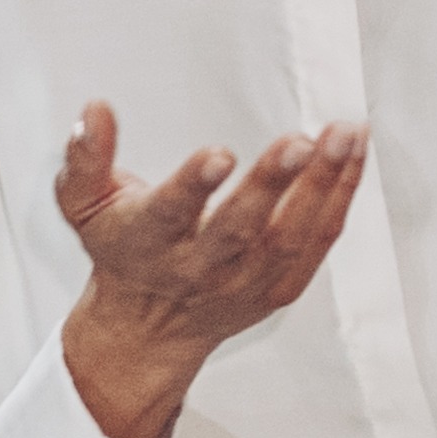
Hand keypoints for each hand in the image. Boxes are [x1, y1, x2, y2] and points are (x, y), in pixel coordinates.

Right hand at [52, 104, 368, 437]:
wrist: (150, 326)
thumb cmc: (124, 248)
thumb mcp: (83, 205)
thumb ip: (83, 158)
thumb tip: (94, 110)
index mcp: (148, 242)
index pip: (170, 214)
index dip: (193, 186)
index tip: (220, 155)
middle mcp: (198, 268)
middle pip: (239, 230)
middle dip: (271, 185)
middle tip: (299, 142)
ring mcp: (245, 282)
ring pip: (289, 237)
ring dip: (321, 184)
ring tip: (342, 135)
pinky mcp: (280, 287)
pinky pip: (317, 240)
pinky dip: (340, 196)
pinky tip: (353, 154)